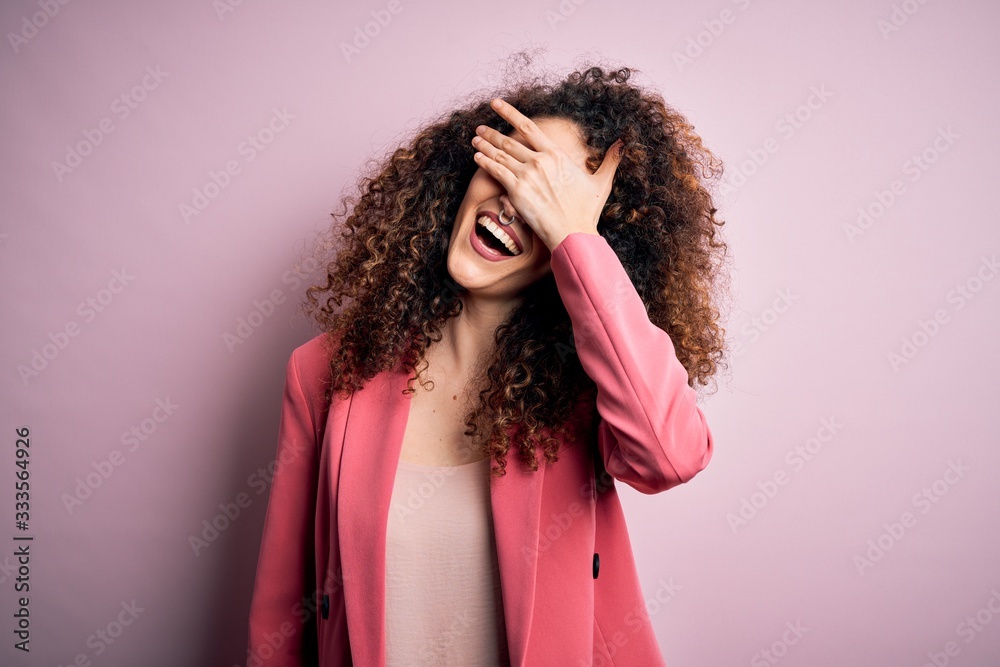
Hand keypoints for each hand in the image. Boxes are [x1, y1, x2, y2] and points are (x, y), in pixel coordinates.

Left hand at [471, 98, 622, 250]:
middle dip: (491, 132)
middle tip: (480, 127)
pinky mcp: (516, 191)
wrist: (572, 233)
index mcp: (556, 154)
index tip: (496, 104)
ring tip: (475, 139)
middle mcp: (539, 161)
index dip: (509, 112)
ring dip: (484, 145)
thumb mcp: (602, 182)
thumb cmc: (586, 211)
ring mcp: (526, 175)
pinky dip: (484, 162)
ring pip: (499, 154)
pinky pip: (496, 172)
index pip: (528, 126)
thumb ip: (610, 160)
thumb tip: (623, 142)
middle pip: (509, 140)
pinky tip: (476, 157)